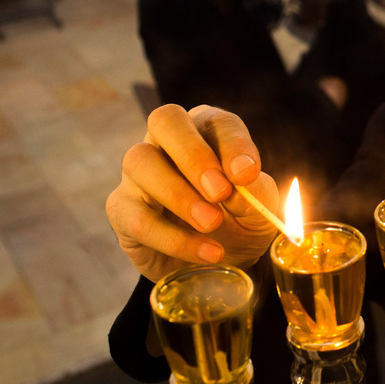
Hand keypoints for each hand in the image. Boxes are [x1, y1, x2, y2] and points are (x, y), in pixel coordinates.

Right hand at [106, 104, 279, 282]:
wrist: (221, 262)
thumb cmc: (242, 220)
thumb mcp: (261, 207)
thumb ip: (256, 190)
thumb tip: (239, 179)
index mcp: (207, 131)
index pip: (215, 121)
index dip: (232, 143)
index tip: (248, 174)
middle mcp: (166, 142)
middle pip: (165, 120)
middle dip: (193, 155)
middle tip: (220, 192)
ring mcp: (138, 174)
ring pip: (140, 163)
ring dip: (178, 195)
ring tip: (212, 223)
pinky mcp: (122, 211)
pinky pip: (137, 218)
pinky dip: (174, 238)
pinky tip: (207, 253)